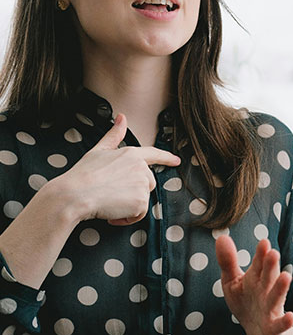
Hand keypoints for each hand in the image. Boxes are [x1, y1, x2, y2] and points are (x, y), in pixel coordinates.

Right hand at [52, 113, 180, 225]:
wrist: (74, 194)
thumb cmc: (83, 174)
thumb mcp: (98, 150)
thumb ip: (114, 135)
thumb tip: (122, 117)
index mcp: (131, 154)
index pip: (154, 154)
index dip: (166, 158)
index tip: (176, 161)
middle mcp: (141, 168)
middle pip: (148, 182)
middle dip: (133, 190)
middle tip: (112, 193)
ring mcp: (142, 184)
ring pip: (143, 199)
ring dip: (129, 205)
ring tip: (110, 203)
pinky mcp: (141, 201)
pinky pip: (139, 214)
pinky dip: (127, 218)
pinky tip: (113, 214)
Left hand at [215, 236, 292, 334]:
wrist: (257, 331)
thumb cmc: (245, 301)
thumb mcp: (232, 281)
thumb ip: (228, 261)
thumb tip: (221, 237)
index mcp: (256, 277)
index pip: (259, 263)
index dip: (261, 254)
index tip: (263, 242)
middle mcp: (266, 290)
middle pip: (268, 276)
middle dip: (271, 266)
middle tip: (273, 253)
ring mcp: (271, 308)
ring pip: (276, 297)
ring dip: (281, 288)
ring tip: (286, 276)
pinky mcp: (274, 326)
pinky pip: (280, 324)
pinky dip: (286, 321)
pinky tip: (291, 316)